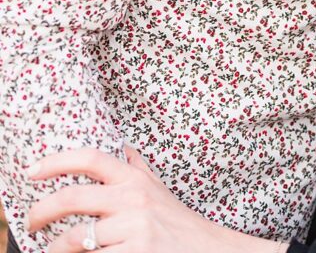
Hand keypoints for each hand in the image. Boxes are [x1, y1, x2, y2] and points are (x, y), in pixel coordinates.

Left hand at [26, 146, 277, 252]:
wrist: (209, 250)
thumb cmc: (178, 223)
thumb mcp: (159, 191)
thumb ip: (140, 169)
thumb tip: (126, 148)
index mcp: (134, 180)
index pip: (90, 159)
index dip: (57, 161)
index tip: (33, 171)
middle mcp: (133, 199)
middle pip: (72, 197)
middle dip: (41, 211)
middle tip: (31, 221)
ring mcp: (134, 229)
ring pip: (76, 238)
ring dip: (57, 248)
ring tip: (53, 251)